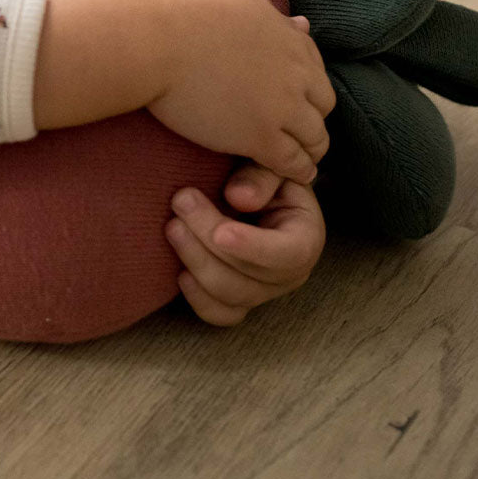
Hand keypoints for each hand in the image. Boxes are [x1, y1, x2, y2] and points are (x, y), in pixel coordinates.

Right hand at [147, 0, 335, 183]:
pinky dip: (298, 170)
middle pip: (323, 103)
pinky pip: (293, 162)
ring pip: (315, 137)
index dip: (306, 85)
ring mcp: (281, 106)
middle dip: (312, 116)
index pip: (315, 67)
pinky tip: (292, 174)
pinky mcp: (260, 136)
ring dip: (309, 148)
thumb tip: (302, 24)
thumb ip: (274, 18)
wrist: (156, 39)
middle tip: (297, 129)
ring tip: (301, 159)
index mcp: (289, 38)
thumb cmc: (183, 11)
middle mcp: (295, 72)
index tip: (294, 96)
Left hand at [164, 162, 325, 325]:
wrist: (253, 189)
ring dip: (196, 260)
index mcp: (306, 236)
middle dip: (208, 240)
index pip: (289, 254)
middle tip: (180, 200)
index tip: (220, 232)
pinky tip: (179, 272)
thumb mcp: (270, 164)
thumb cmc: (263, 175)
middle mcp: (290, 272)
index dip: (253, 247)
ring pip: (230, 295)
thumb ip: (261, 175)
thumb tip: (239, 199)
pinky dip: (198, 299)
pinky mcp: (239, 300)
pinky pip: (220, 314)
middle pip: (250, 276)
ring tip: (172, 225)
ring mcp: (264, 291)